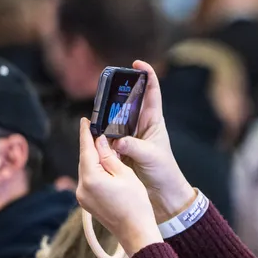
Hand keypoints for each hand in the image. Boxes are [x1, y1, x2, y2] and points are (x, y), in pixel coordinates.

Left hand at [76, 118, 162, 255]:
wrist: (136, 232)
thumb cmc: (136, 204)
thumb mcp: (126, 175)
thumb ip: (109, 157)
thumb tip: (100, 142)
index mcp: (91, 179)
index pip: (86, 150)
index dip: (86, 134)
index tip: (85, 121)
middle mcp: (82, 188)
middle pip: (85, 160)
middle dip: (91, 147)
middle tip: (98, 132)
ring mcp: (83, 197)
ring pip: (86, 171)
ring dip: (94, 160)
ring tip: (105, 149)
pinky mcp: (87, 203)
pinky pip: (89, 181)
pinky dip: (95, 172)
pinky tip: (104, 167)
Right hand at [110, 60, 196, 221]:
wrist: (162, 193)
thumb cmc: (164, 172)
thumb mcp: (151, 157)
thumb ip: (135, 148)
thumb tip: (118, 141)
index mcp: (154, 121)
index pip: (152, 92)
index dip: (147, 75)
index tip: (137, 63)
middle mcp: (141, 125)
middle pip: (129, 101)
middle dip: (119, 90)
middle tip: (108, 83)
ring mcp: (130, 135)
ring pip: (115, 117)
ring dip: (106, 113)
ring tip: (97, 108)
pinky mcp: (121, 147)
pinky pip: (107, 135)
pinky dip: (101, 133)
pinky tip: (93, 132)